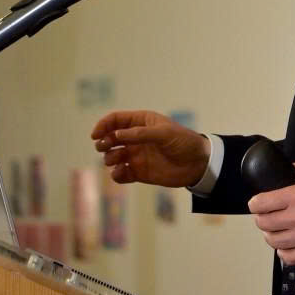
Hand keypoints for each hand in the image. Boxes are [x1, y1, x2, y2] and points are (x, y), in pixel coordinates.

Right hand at [91, 110, 208, 186]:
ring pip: (112, 156)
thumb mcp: (164, 133)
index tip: (95, 135)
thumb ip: (140, 134)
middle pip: (110, 137)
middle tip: (103, 148)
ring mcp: (136, 155)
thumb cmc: (184, 142)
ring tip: (117, 160)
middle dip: (103, 142)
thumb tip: (116, 135)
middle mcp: (136, 138)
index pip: (116, 120)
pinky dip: (116, 175)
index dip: (103, 126)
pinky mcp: (139, 172)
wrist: (198, 164)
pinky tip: (120, 173)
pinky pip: (120, 174)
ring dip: (109, 158)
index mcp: (142, 122)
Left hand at [248, 164, 294, 263]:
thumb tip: (288, 170)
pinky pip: (289, 258)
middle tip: (265, 215)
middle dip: (261, 218)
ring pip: (274, 241)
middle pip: (264, 223)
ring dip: (270, 235)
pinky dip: (283, 253)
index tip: (255, 203)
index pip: (262, 203)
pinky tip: (286, 245)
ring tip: (274, 230)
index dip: (254, 203)